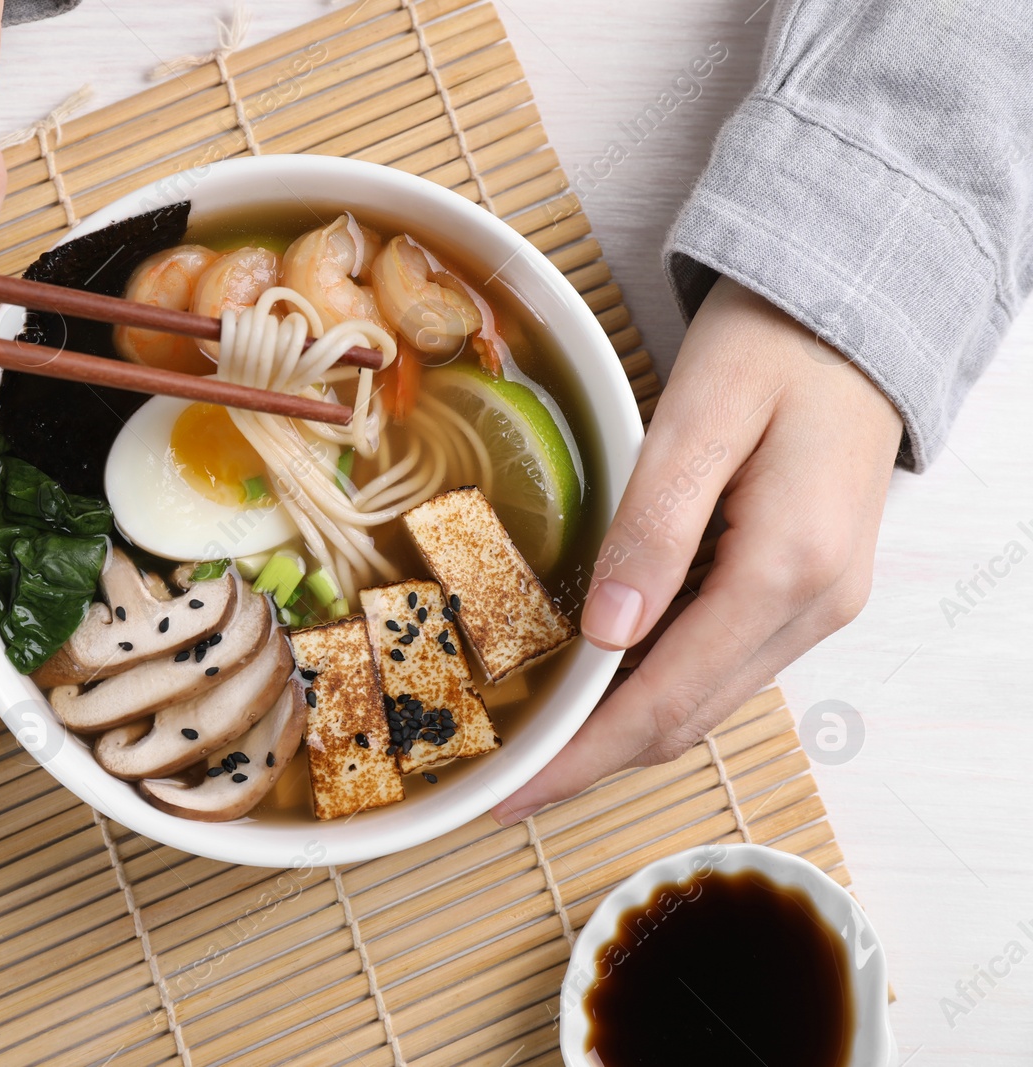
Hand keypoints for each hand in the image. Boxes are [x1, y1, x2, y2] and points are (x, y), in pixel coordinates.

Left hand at [492, 277, 902, 824]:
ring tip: (536, 738)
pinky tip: (596, 678)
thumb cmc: (773, 347)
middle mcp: (813, 606)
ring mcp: (816, 603)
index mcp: (788, 570)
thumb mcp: (700, 416)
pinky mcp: (803, 589)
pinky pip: (718, 660)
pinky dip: (653, 684)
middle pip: (685, 720)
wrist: (852, 315)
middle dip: (590, 760)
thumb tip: (609, 634)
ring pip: (702, 699)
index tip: (507, 796)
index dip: (581, 758)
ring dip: (619, 728)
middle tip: (503, 781)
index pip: (667, 701)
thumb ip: (654, 526)